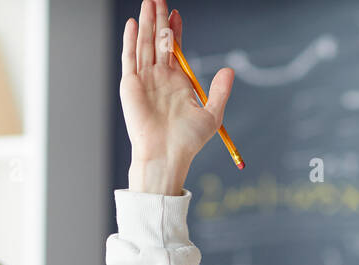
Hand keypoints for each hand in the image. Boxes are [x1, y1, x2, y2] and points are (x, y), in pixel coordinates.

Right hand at [120, 0, 233, 193]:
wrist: (166, 156)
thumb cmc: (187, 142)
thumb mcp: (212, 115)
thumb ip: (219, 91)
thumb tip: (229, 70)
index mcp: (177, 82)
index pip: (175, 49)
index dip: (176, 30)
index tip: (177, 13)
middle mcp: (159, 77)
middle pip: (157, 41)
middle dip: (158, 19)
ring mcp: (143, 80)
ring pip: (144, 44)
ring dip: (145, 23)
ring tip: (148, 2)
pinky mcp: (130, 85)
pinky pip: (129, 58)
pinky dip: (130, 40)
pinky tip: (131, 23)